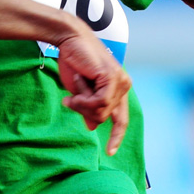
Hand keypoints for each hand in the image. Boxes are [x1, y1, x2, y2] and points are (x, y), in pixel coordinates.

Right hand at [56, 30, 132, 154]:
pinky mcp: (113, 77)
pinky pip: (99, 102)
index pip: (121, 118)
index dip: (116, 136)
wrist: (69, 40)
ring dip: (82, 103)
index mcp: (118, 88)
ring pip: (102, 111)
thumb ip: (89, 108)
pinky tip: (76, 89)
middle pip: (106, 117)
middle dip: (85, 111)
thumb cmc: (74, 62)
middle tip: (71, 99)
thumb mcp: (80, 92)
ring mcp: (120, 80)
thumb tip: (94, 126)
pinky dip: (84, 99)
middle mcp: (123, 85)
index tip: (110, 152)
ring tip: (74, 88)